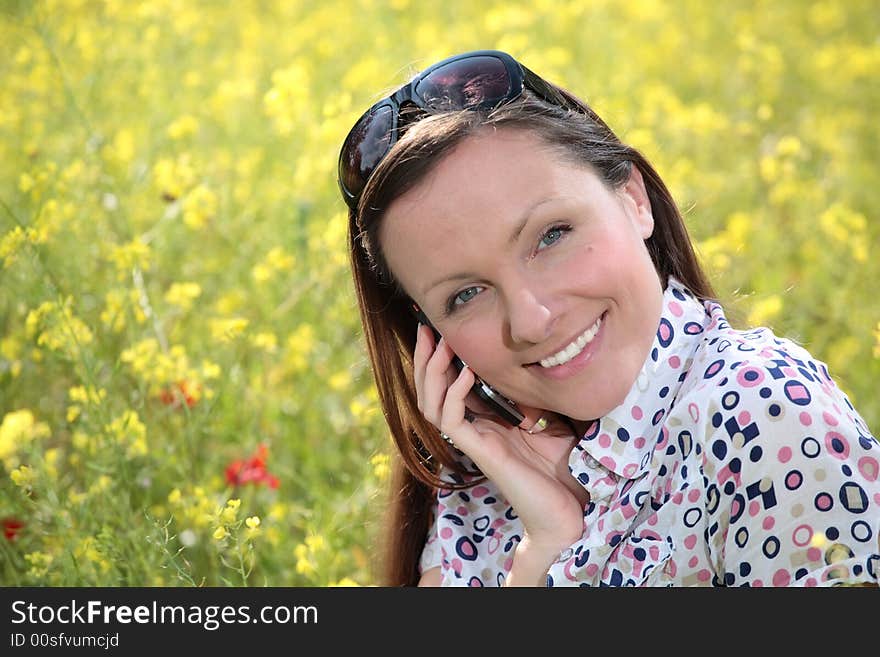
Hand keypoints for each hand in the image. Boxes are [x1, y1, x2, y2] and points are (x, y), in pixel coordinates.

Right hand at [414, 324, 586, 561]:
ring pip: (431, 406)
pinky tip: (466, 372)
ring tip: (441, 345)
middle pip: (429, 393)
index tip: (441, 330)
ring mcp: (474, 442)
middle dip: (424, 360)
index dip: (439, 360)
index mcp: (484, 423)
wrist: (567, 513)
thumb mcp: (547, 420)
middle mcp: (473, 431)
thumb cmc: (562, 470)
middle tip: (425, 330)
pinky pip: (452, 420)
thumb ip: (530, 397)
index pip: (448, 387)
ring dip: (432, 372)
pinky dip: (454, 392)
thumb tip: (529, 364)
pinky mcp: (482, 453)